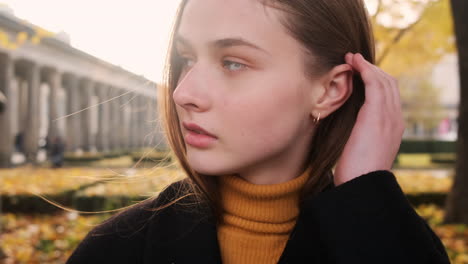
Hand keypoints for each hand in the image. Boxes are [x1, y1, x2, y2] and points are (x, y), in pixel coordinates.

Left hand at [333, 53, 404, 185]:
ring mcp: (389, 116)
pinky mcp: (377, 115)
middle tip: (354, 60)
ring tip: (351, 58)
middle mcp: (395, 119)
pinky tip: (353, 64)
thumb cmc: (356, 173)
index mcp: (393, 128)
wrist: (361, 185)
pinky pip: (375, 84)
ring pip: (384, 81)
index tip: (359, 73)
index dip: (375, 80)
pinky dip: (365, 70)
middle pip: (389, 84)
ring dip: (367, 66)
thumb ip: (360, 137)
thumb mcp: (361, 152)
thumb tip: (349, 133)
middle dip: (372, 69)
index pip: (389, 96)